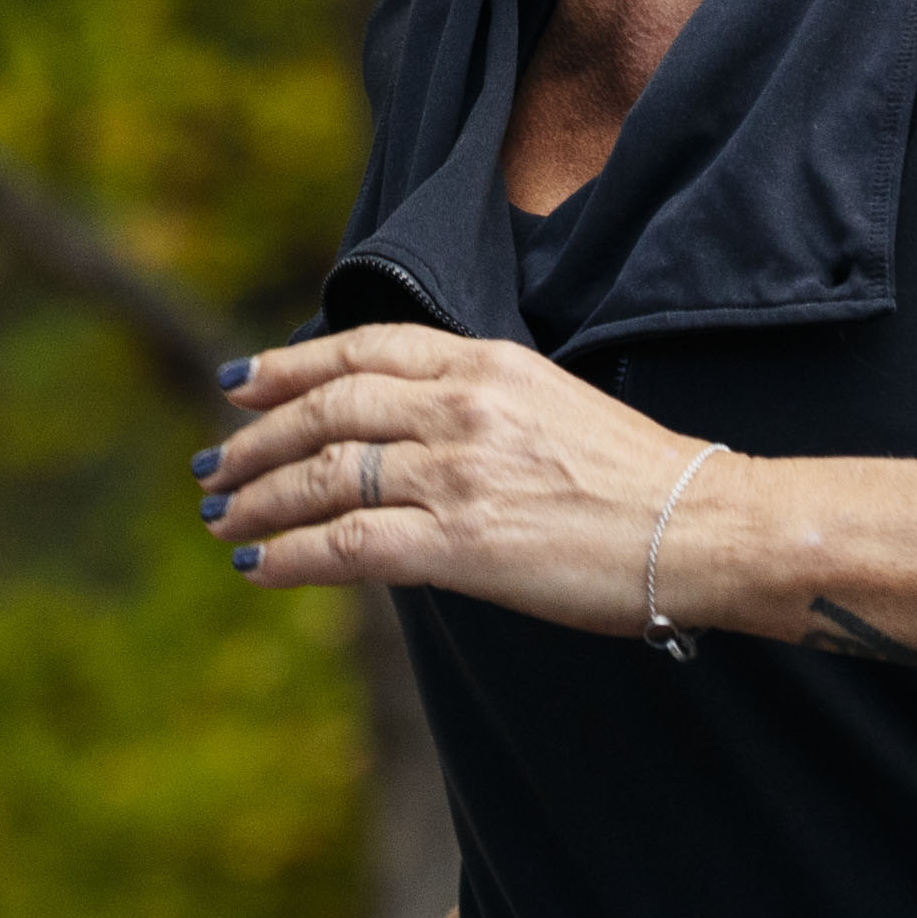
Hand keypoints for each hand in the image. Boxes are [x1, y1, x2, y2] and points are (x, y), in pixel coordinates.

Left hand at [200, 326, 710, 636]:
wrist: (702, 527)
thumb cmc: (639, 481)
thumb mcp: (553, 404)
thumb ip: (477, 406)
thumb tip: (406, 431)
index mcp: (487, 363)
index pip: (364, 349)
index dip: (291, 365)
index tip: (243, 382)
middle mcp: (462, 407)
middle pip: (329, 409)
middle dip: (258, 438)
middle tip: (214, 464)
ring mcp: (456, 472)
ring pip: (324, 475)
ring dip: (260, 498)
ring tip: (222, 517)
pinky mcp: (459, 541)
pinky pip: (346, 544)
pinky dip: (289, 556)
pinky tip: (258, 568)